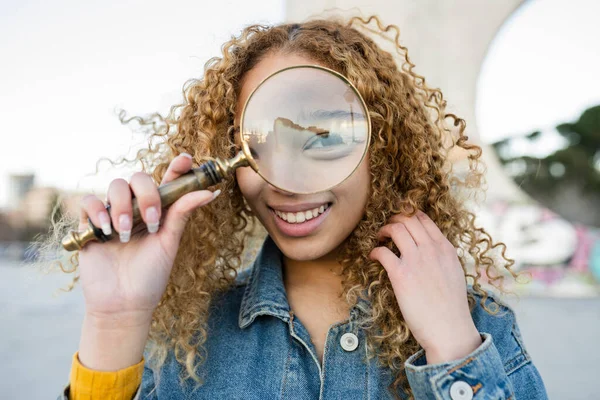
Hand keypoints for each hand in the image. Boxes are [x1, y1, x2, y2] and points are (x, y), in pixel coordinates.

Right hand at [77, 153, 219, 321]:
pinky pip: (89, 201)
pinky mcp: (91, 225)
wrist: (124, 304)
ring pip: (115, 186)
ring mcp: (114, 215)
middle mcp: (136, 209)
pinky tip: (107, 230)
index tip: (187, 159)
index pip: (168, 181)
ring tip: (126, 234)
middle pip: (139, 178)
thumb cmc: (150, 276)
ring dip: (123, 206)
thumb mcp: (170, 243)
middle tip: (152, 220)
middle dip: (147, 194)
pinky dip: (98, 211)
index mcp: (159, 211)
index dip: (177, 167)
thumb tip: (210, 191)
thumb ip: (183, 214)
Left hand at [369, 210, 481, 363]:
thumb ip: (442, 257)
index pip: (424, 219)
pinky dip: (374, 251)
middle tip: (387, 227)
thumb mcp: (454, 272)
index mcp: (445, 248)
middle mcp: (431, 250)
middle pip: (407, 219)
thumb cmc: (452, 306)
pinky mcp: (400, 275)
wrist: (449, 329)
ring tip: (379, 238)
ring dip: (383, 230)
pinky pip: (382, 252)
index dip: (408, 215)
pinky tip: (373, 257)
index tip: (400, 219)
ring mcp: (416, 261)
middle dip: (393, 219)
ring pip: (395, 229)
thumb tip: (431, 248)